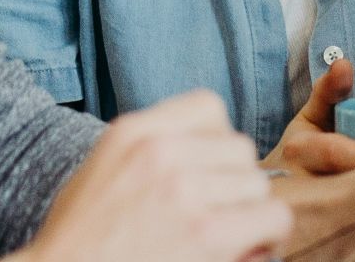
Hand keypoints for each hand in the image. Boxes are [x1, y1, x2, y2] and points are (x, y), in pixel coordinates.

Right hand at [15, 90, 289, 261]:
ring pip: (257, 183)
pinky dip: (268, 236)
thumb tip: (213, 152)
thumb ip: (154, 149)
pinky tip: (246, 250)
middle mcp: (161, 152)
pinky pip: (273, 216)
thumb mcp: (103, 171)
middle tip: (218, 214)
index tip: (206, 173)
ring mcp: (185, 190)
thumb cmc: (81, 242)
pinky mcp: (207, 232)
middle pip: (239, 148)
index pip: (209, 107)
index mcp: (132, 132)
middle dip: (233, 183)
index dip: (216, 142)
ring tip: (227, 237)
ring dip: (249, 213)